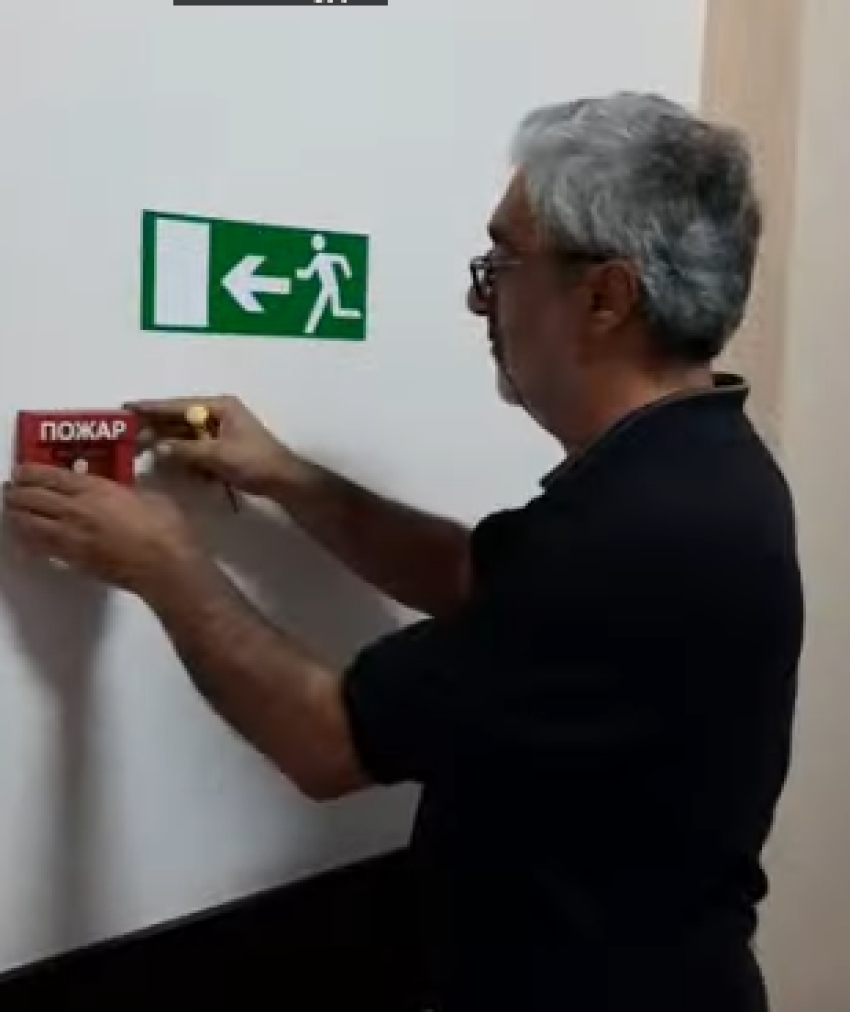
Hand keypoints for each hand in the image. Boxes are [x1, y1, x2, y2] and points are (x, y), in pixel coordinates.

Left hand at [3, 464, 201, 594]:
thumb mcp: (150, 495)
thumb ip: (130, 489)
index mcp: (96, 488)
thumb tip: (125, 487)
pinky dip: (27, 538)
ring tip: (13, 509)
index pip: (49, 475)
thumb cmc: (165, 529)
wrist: (165, 567)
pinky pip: (38, 546)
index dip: (29, 471)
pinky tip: (26, 535)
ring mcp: (70, 536)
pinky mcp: (72, 559)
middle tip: (12, 488)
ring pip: (27, 522)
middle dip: (15, 491)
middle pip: (30, 497)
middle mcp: (76, 509)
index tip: (21, 469)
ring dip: (16, 513)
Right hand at [125, 395, 304, 496]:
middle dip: (156, 427)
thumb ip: (185, 450)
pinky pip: (196, 449)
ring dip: (169, 444)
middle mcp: (219, 414)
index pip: (178, 405)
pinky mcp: (224, 449)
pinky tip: (169, 462)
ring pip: (187, 435)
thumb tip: (157, 446)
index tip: (127, 407)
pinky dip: (185, 456)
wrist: (283, 481)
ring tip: (142, 449)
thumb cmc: (254, 462)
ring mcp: (222, 432)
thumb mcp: (217, 455)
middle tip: (129, 432)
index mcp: (221, 407)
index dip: (152, 407)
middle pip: (180, 419)